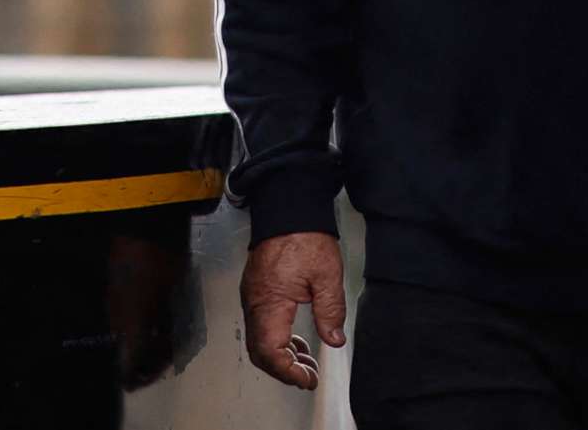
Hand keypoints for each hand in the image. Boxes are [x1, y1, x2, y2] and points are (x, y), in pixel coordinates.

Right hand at [240, 230, 346, 389]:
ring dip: (282, 355)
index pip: (270, 351)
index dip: (287, 371)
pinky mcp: (257, 291)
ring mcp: (253, 298)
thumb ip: (330, 310)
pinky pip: (262, 325)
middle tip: (308, 376)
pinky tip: (297, 340)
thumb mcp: (327, 274)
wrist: (288, 209)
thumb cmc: (305, 236)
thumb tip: (334, 339)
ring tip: (307, 362)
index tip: (307, 379)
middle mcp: (254, 304)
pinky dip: (278, 339)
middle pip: (261, 351)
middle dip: (284, 369)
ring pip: (260, 340)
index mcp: (269, 303)